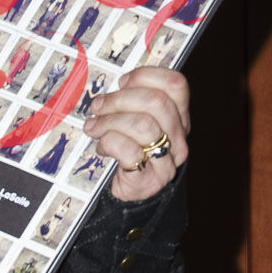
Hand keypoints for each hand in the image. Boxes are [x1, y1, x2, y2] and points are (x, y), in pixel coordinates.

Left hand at [83, 66, 189, 202]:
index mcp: (178, 117)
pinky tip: (101, 147)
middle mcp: (178, 138)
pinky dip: (109, 143)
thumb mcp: (133, 122)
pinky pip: (130, 151)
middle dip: (119, 99)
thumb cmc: (126, 152)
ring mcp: (166, 160)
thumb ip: (130, 103)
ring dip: (110, 121)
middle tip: (98, 106)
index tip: (122, 82)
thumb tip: (112, 87)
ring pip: (143, 125)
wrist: (128, 196)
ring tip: (93, 127)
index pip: (176, 84)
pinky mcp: (149, 180)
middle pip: (157, 102)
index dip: (146, 76)